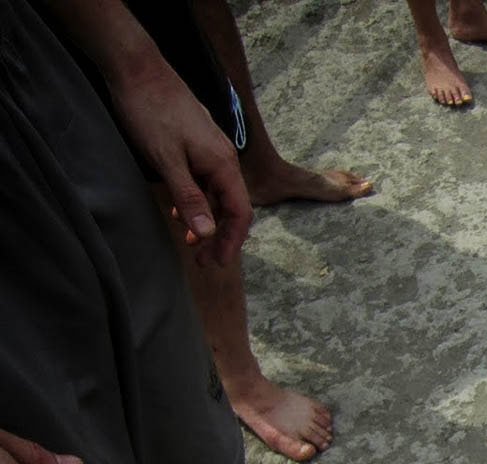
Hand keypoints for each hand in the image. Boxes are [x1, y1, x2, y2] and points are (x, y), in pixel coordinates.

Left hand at [110, 64, 250, 264]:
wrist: (137, 69)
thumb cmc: (151, 112)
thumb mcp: (166, 160)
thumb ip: (188, 197)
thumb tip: (206, 233)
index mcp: (223, 164)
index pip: (239, 212)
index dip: (231, 241)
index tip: (216, 262)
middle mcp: (223, 159)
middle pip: (230, 207)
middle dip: (218, 236)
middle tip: (201, 260)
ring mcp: (210, 151)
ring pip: (216, 195)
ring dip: (205, 220)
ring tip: (187, 239)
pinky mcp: (196, 145)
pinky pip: (204, 182)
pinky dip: (195, 201)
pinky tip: (178, 210)